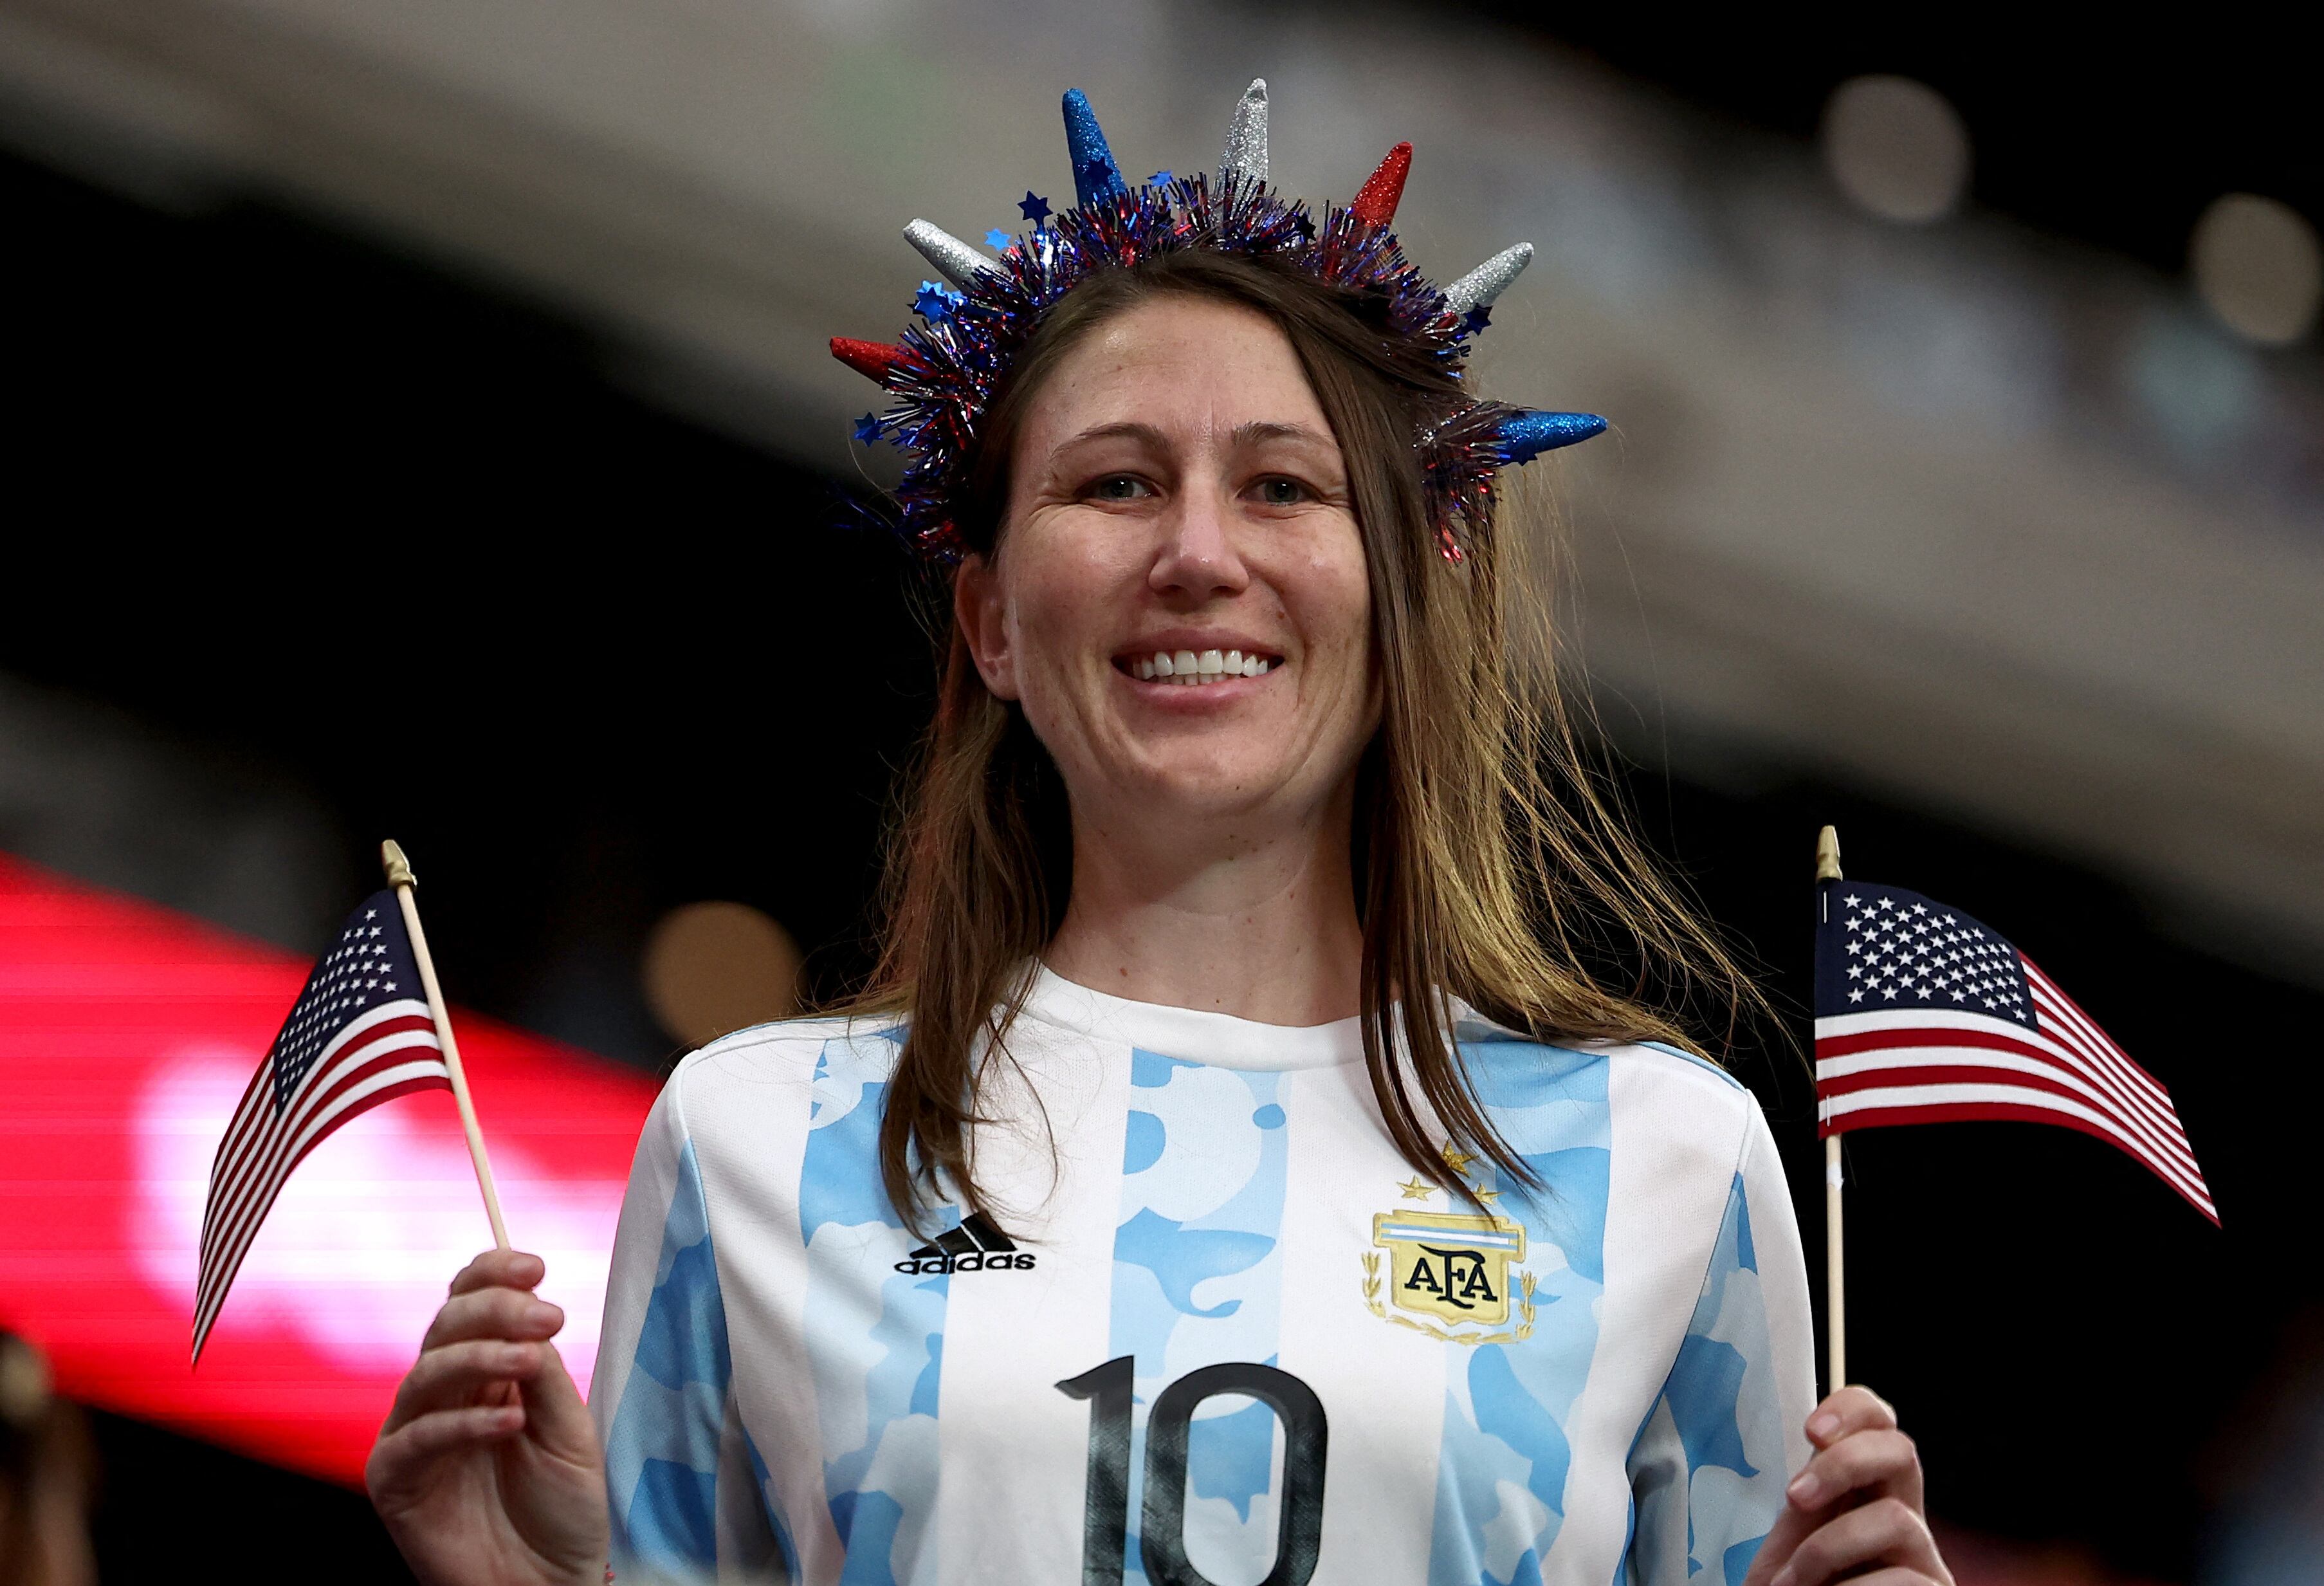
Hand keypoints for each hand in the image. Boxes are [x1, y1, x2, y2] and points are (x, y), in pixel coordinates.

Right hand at [366, 1249, 609, 1585]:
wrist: (552, 1583)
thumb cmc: (563, 1508)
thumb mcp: (569, 1429)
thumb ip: (545, 1373)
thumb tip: (528, 1314)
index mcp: (484, 1374)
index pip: (469, 1304)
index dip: (493, 1275)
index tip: (535, 1265)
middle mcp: (443, 1397)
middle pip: (445, 1327)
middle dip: (495, 1310)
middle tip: (547, 1315)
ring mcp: (415, 1437)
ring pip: (426, 1374)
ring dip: (480, 1358)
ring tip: (531, 1362)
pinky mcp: (395, 1483)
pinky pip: (414, 1439)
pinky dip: (461, 1424)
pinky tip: (508, 1422)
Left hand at [1742, 1385, 1952, 1585]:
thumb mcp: (1791, 1544)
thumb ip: (1809, 1499)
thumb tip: (1818, 1435)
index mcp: (1865, 1492)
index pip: (1880, 1423)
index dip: (1855, 1409)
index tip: (1810, 1431)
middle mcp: (1904, 1518)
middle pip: (1903, 1451)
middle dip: (1845, 1463)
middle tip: (1795, 1497)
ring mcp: (1923, 1561)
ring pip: (1897, 1519)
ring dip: (1830, 1548)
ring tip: (1794, 1583)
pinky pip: (1905, 1581)